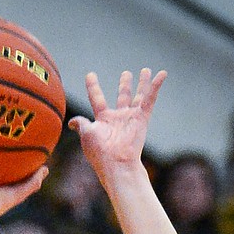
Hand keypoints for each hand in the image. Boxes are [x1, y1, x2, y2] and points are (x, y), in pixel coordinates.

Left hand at [70, 68, 165, 182]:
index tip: (90, 74)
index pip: (97, 98)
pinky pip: (150, 100)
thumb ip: (81, 124)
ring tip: (146, 70)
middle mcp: (118, 117)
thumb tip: (71, 123)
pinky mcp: (142, 119)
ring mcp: (131, 118)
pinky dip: (156, 86)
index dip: (93, 86)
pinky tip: (162, 74)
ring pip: (138, 96)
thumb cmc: (99, 152)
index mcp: (103, 119)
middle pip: (122, 96)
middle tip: (126, 73)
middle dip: (125, 85)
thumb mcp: (87, 134)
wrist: (116, 163)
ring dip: (143, 83)